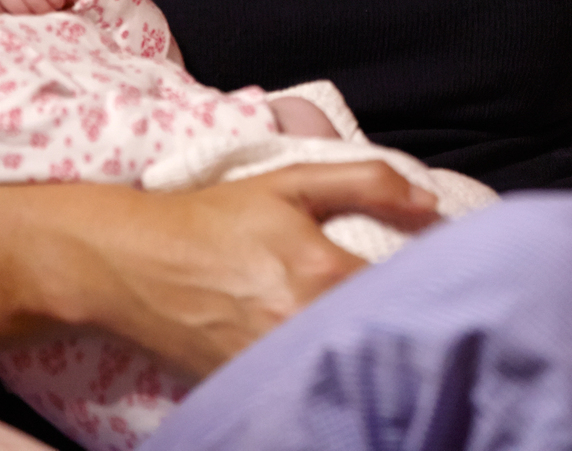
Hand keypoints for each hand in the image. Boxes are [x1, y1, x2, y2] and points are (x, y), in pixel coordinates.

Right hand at [90, 161, 441, 378]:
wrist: (132, 263)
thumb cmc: (215, 218)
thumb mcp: (290, 181)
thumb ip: (367, 182)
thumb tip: (431, 202)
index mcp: (321, 271)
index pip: (405, 288)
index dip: (429, 284)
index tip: (439, 277)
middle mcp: (302, 325)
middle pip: (382, 334)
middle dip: (403, 323)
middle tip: (419, 312)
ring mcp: (274, 363)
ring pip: (346, 368)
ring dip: (367, 355)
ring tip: (378, 337)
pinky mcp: (250, 387)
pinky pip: (307, 388)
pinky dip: (324, 374)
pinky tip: (334, 362)